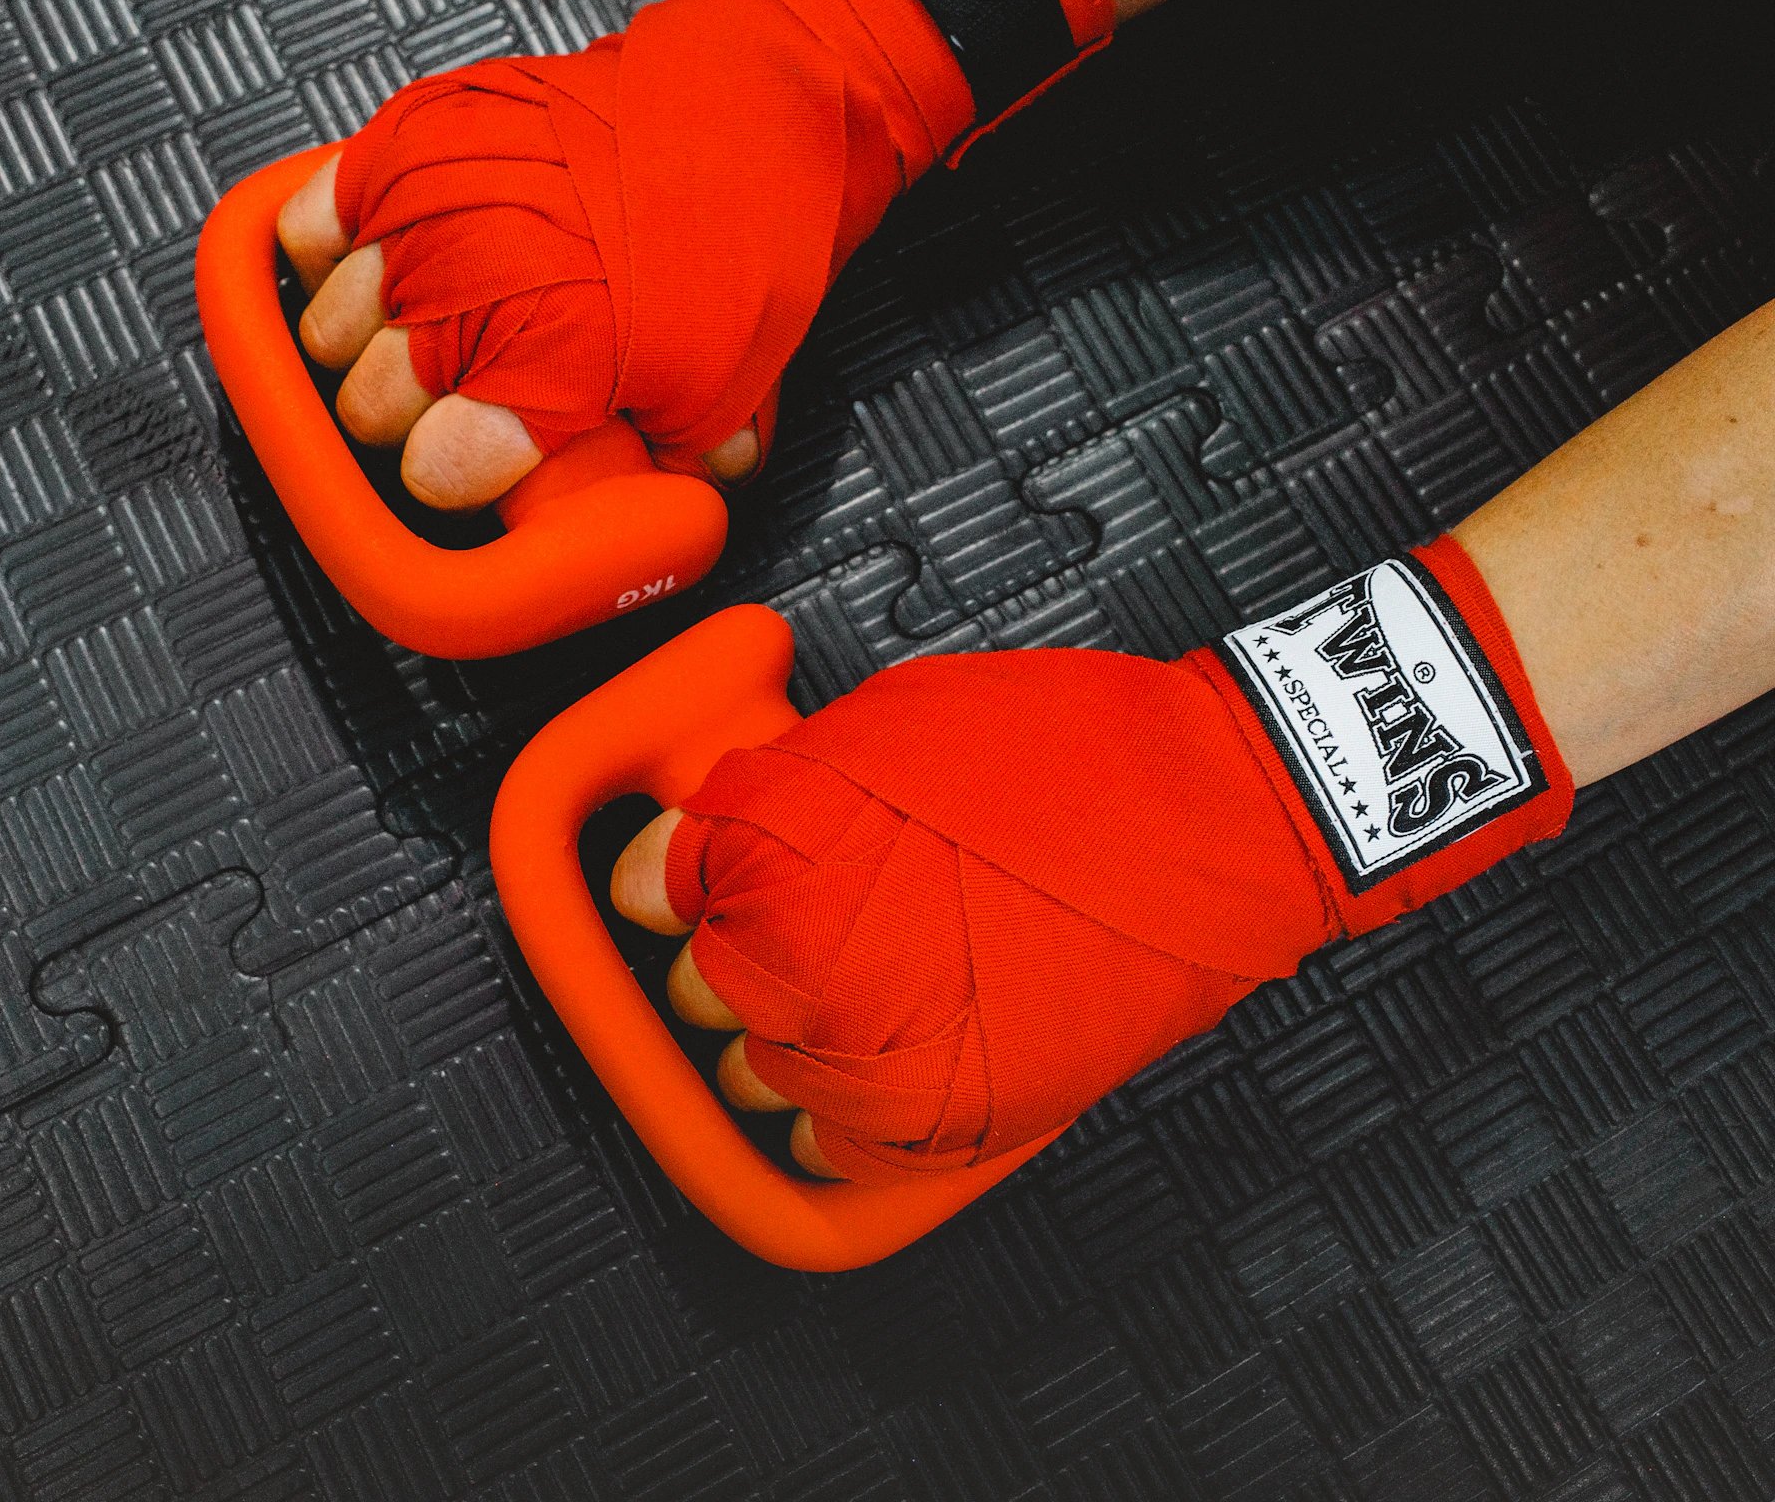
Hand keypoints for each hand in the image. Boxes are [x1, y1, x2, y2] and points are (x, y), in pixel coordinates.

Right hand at [278, 142, 760, 509]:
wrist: (735, 116)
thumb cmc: (733, 241)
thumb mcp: (722, 388)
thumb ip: (675, 460)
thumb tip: (674, 504)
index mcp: (533, 373)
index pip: (433, 472)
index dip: (461, 475)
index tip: (486, 459)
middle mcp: (460, 300)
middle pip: (370, 408)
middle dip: (411, 416)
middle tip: (463, 394)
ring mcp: (419, 219)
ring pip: (329, 327)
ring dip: (369, 340)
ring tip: (426, 330)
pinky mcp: (399, 149)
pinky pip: (310, 229)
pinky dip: (329, 258)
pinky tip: (380, 268)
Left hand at [604, 646, 1332, 1182]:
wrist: (1210, 816)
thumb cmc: (1066, 751)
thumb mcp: (886, 721)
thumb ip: (775, 783)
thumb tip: (704, 830)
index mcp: (775, 854)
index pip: (653, 884)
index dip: (680, 869)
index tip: (696, 871)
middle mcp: (802, 969)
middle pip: (695, 982)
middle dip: (738, 942)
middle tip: (818, 904)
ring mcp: (868, 1063)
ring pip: (751, 1070)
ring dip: (786, 1030)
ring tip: (873, 971)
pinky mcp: (937, 1132)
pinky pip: (825, 1144)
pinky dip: (841, 1106)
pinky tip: (891, 1042)